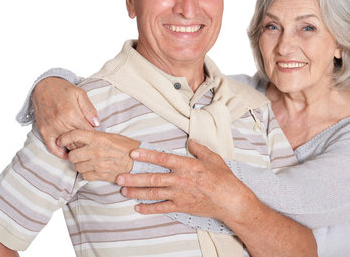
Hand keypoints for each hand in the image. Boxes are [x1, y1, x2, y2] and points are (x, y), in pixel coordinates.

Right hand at [32, 77, 99, 158]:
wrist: (43, 86)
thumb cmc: (63, 89)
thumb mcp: (80, 94)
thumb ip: (89, 109)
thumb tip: (97, 123)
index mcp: (73, 114)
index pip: (88, 132)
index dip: (95, 136)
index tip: (98, 137)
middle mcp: (61, 123)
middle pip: (79, 141)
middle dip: (87, 144)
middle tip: (92, 145)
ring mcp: (52, 128)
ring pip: (68, 145)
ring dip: (76, 148)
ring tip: (83, 149)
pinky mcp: (44, 131)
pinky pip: (52, 147)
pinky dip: (60, 153)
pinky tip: (68, 154)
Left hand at [57, 129, 139, 181]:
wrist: (138, 161)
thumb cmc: (126, 147)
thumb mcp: (111, 136)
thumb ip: (95, 137)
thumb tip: (80, 138)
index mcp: (98, 138)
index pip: (74, 135)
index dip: (64, 138)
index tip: (60, 140)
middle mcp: (96, 150)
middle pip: (72, 155)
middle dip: (74, 155)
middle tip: (79, 154)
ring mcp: (97, 164)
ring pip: (77, 166)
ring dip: (80, 165)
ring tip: (88, 161)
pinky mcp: (100, 175)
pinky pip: (85, 175)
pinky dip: (87, 173)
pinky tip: (94, 169)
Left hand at [116, 140, 253, 221]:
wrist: (230, 200)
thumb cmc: (223, 178)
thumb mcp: (212, 158)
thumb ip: (199, 149)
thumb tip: (190, 141)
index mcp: (186, 165)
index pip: (162, 158)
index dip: (146, 155)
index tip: (133, 153)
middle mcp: (180, 179)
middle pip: (152, 178)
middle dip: (134, 177)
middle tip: (119, 176)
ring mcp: (179, 194)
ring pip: (153, 193)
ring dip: (136, 192)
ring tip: (123, 190)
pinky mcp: (181, 206)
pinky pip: (161, 208)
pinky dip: (148, 208)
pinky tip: (138, 207)